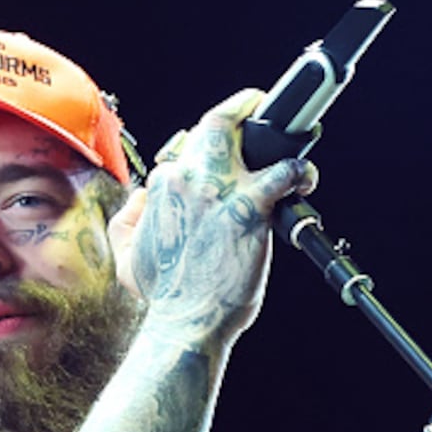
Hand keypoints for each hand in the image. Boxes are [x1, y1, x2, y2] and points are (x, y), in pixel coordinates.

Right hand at [113, 90, 312, 346]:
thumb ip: (128, 220)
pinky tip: (304, 178)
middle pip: (212, 124)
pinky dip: (299, 169)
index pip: (186, 151)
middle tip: (256, 110)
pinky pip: (282, 172)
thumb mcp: (126, 255)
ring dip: (271, 130)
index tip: (224, 161)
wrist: (185, 322)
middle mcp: (186, 180)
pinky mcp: (249, 209)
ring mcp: (218, 191)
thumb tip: (142, 200)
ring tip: (290, 135)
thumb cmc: (164, 295)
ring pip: (242, 133)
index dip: (207, 153)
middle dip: (237, 111)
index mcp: (162, 188)